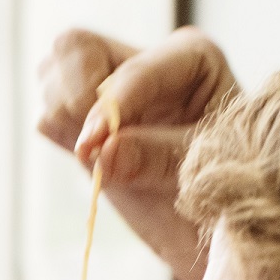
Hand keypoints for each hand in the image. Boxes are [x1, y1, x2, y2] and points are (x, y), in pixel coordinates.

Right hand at [34, 26, 239, 279]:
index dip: (109, 108)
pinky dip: (58, 136)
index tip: (93, 147)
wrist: (221, 230)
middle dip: (74, 98)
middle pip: (74, 48)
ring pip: (52, 76)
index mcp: (191, 57)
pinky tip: (89, 161)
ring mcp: (111, 89)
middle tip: (92, 149)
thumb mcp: (207, 172)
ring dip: (63, 118)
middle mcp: (145, 63)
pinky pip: (49, 114)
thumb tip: (101, 153)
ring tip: (98, 158)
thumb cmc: (231, 192)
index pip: (132, 69)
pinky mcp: (87, 122)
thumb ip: (156, 158)